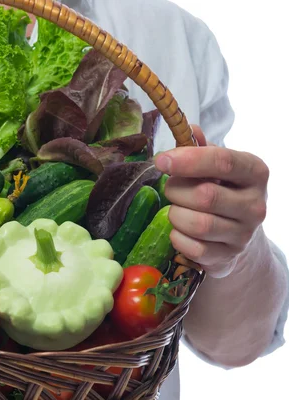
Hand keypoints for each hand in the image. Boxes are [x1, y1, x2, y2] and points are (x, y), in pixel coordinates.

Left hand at [154, 125, 268, 277]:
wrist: (237, 236)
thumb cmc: (222, 190)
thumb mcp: (216, 167)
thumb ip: (201, 148)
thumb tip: (189, 128)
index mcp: (254, 172)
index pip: (223, 162)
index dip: (188, 160)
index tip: (161, 160)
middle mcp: (255, 204)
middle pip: (205, 195)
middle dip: (176, 191)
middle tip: (171, 190)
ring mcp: (243, 234)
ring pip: (196, 224)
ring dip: (175, 215)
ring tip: (177, 210)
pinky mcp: (227, 257)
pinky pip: (191, 247)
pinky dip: (177, 237)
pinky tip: (181, 230)